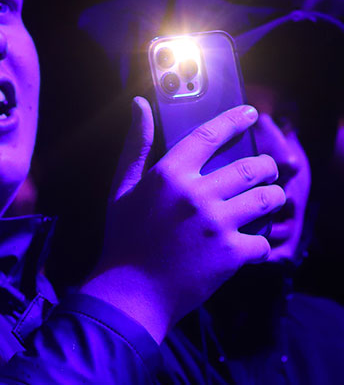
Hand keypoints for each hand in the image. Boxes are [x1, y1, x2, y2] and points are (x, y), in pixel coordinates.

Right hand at [81, 97, 284, 342]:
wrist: (131, 291)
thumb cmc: (124, 237)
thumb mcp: (122, 187)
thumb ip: (136, 145)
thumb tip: (139, 104)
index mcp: (168, 174)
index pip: (209, 136)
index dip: (234, 120)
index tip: (251, 114)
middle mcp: (195, 194)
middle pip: (251, 167)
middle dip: (265, 167)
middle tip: (264, 172)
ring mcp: (216, 224)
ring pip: (267, 199)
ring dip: (273, 198)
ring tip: (266, 201)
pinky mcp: (232, 253)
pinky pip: (263, 241)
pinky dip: (259, 243)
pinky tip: (247, 245)